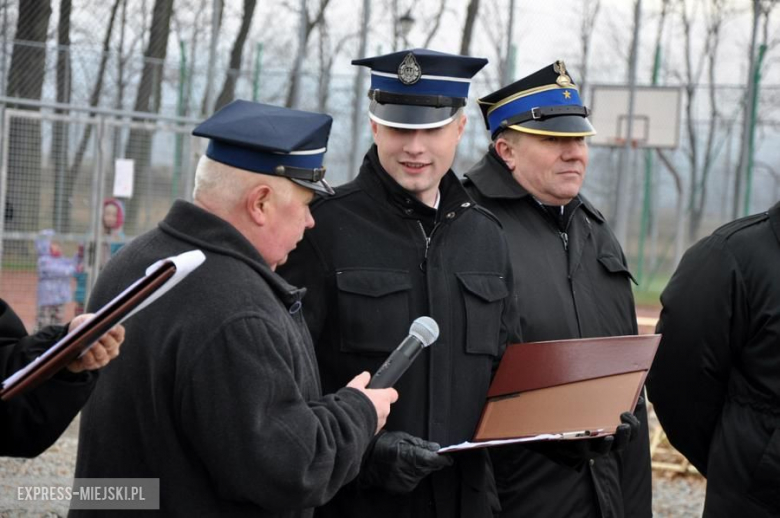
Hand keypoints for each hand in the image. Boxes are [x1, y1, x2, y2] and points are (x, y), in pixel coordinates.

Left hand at [66, 314, 124, 372]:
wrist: (71, 342)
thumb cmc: (83, 328)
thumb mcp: (86, 320)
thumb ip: (91, 321)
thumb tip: (95, 325)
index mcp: (114, 336)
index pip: (119, 333)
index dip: (116, 331)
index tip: (111, 327)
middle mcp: (112, 349)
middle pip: (112, 345)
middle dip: (107, 340)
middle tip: (102, 335)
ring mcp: (103, 358)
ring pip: (102, 355)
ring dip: (97, 349)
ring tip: (92, 344)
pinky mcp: (92, 365)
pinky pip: (91, 362)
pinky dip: (88, 357)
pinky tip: (85, 352)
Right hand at [347, 372, 397, 432]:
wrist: (346, 423)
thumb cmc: (352, 404)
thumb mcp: (355, 386)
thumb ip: (362, 379)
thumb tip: (365, 375)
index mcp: (383, 398)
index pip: (393, 394)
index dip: (387, 392)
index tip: (381, 391)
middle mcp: (384, 411)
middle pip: (384, 405)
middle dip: (376, 404)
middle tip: (365, 402)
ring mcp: (380, 423)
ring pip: (379, 417)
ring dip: (372, 414)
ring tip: (359, 412)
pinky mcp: (374, 432)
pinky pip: (373, 426)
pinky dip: (368, 423)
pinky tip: (358, 420)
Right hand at [360, 430, 453, 493]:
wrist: (365, 460)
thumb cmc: (383, 445)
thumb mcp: (402, 438)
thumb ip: (421, 444)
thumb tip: (436, 448)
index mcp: (409, 456)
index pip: (433, 461)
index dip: (443, 459)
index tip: (449, 458)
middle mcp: (408, 472)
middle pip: (429, 468)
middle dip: (431, 461)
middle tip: (424, 454)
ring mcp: (405, 482)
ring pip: (423, 474)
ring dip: (421, 468)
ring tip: (409, 459)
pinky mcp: (402, 488)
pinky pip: (414, 480)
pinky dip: (414, 474)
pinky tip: (404, 467)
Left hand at [527, 399, 643, 466]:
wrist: (560, 430)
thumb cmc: (585, 417)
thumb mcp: (601, 407)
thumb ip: (617, 400)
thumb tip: (635, 388)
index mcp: (616, 433)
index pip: (632, 432)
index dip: (635, 423)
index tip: (631, 409)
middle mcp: (607, 443)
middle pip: (623, 443)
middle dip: (627, 434)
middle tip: (625, 424)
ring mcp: (593, 448)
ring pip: (606, 449)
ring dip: (610, 442)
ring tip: (611, 434)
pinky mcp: (578, 450)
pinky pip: (584, 450)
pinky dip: (586, 443)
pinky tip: (587, 437)